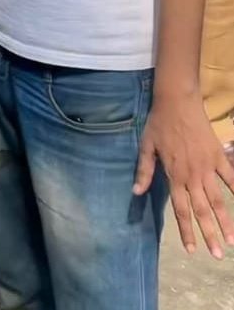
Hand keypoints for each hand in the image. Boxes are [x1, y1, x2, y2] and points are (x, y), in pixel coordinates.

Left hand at [134, 93, 233, 257]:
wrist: (177, 103)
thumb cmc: (158, 124)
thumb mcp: (145, 147)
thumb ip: (144, 171)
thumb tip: (135, 192)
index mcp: (174, 176)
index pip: (181, 210)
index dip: (186, 231)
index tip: (192, 250)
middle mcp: (193, 176)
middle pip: (202, 211)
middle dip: (209, 235)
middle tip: (217, 256)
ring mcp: (208, 168)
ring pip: (219, 201)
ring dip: (226, 222)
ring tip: (231, 242)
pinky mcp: (219, 157)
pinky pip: (232, 178)